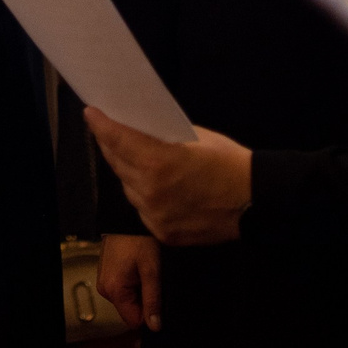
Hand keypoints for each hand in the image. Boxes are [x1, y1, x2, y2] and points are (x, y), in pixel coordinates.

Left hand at [84, 107, 251, 244]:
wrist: (256, 202)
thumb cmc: (229, 163)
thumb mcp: (195, 138)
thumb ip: (163, 137)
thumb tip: (141, 130)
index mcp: (158, 163)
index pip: (118, 140)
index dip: (101, 125)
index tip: (91, 114)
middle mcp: (151, 192)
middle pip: (118, 164)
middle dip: (111, 145)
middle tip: (107, 131)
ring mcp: (155, 216)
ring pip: (128, 189)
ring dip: (127, 172)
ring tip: (130, 157)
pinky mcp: (163, 233)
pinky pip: (143, 209)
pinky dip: (143, 195)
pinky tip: (149, 184)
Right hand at [97, 233, 161, 331]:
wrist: (127, 218)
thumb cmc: (139, 239)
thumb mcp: (152, 271)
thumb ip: (153, 300)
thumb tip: (154, 326)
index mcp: (114, 290)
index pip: (134, 321)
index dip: (150, 312)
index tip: (156, 295)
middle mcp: (105, 288)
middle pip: (131, 310)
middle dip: (144, 298)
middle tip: (150, 277)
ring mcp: (104, 280)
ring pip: (128, 299)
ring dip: (139, 289)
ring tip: (143, 269)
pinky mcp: (107, 274)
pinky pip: (123, 288)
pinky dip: (133, 281)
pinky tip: (137, 266)